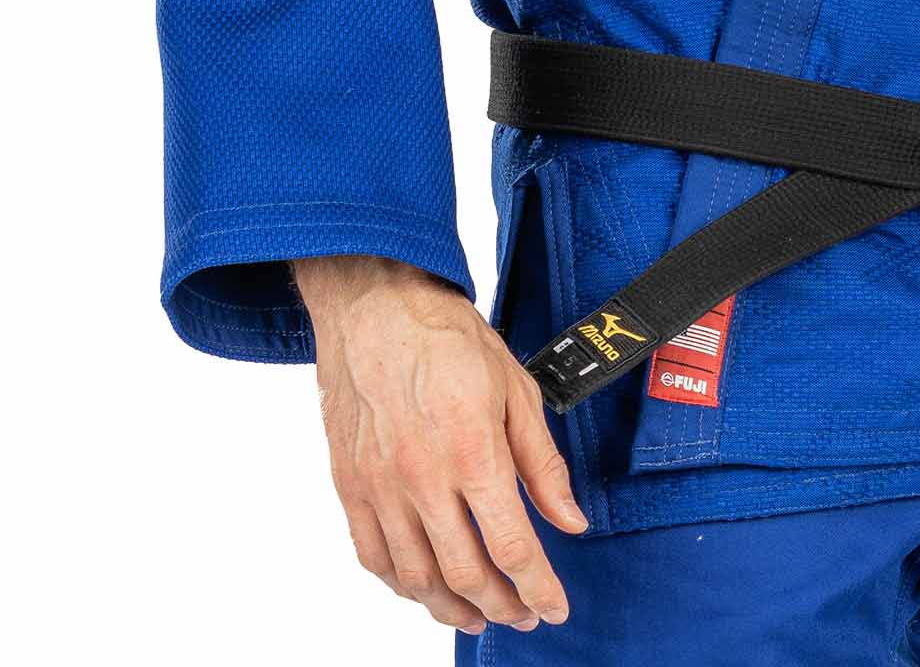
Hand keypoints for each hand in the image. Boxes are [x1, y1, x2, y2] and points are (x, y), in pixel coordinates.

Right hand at [294, 253, 589, 635]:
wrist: (375, 305)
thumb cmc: (446, 337)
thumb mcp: (516, 388)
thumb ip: (543, 463)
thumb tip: (570, 520)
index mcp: (473, 451)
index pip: (512, 547)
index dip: (538, 588)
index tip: (555, 607)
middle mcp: (423, 478)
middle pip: (466, 574)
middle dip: (502, 606)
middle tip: (524, 612)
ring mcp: (380, 486)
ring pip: (417, 578)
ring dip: (452, 608)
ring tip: (479, 615)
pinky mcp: (349, 486)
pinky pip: (373, 557)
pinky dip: (402, 585)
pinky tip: (425, 587)